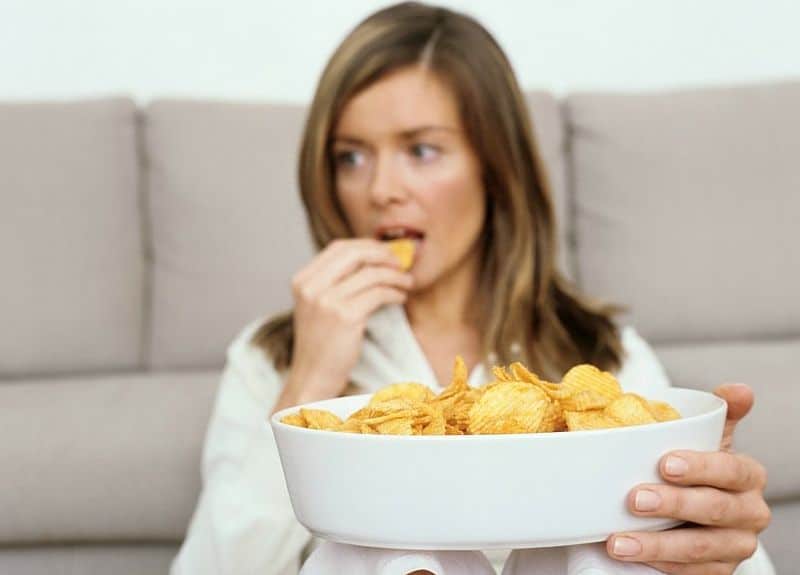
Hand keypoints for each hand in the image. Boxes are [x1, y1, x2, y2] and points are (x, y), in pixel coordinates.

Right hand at [272, 239, 412, 411]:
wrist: (312, 377)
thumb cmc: (321, 343)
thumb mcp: (317, 306)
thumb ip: (334, 282)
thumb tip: (371, 259)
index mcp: (303, 280)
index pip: (339, 247)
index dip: (367, 246)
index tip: (385, 254)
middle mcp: (311, 287)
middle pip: (355, 253)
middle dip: (383, 255)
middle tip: (400, 264)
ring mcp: (326, 301)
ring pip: (371, 273)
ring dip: (395, 276)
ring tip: (406, 283)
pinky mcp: (345, 317)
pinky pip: (379, 293)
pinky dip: (395, 292)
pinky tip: (400, 298)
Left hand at [607, 384, 771, 573]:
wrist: (687, 507)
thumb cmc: (691, 467)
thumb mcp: (704, 437)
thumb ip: (719, 413)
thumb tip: (740, 390)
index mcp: (747, 475)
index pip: (730, 470)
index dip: (701, 467)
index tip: (664, 463)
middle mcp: (749, 512)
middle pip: (715, 509)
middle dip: (673, 504)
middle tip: (634, 499)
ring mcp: (735, 545)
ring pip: (699, 547)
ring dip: (656, 544)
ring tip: (618, 540)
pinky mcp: (719, 571)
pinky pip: (691, 572)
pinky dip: (659, 564)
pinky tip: (630, 555)